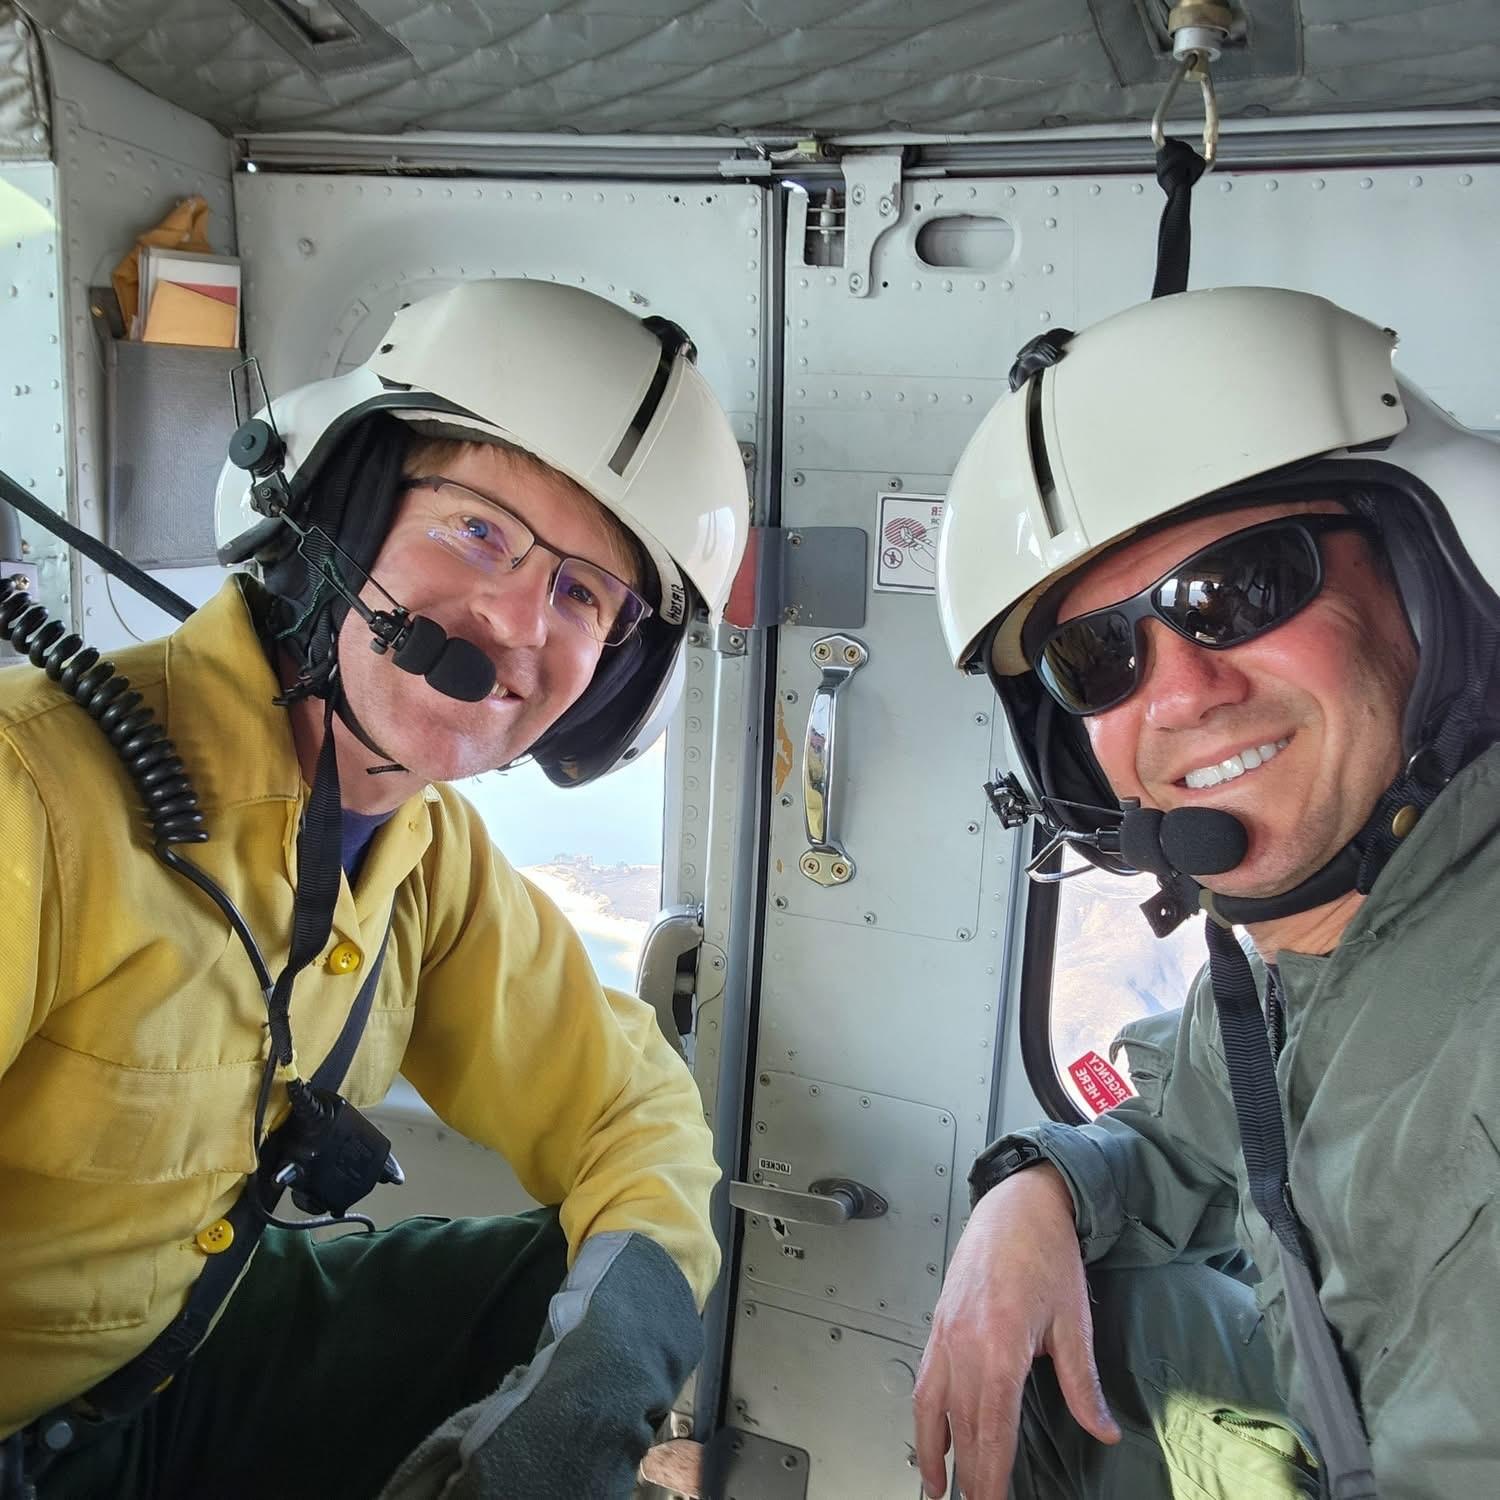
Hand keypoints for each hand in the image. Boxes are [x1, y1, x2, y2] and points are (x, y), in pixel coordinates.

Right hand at [913, 1163, 1119, 1499]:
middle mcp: (963, 1345)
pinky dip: (925, 1414)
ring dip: (933, 1451)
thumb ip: (1082, 1382)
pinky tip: (931, 1432)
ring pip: (932, 1407)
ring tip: (937, 1488)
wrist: (1017, 1203)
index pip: (991, 1431)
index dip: (991, 1477)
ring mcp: (945, 1334)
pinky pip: (925, 1380)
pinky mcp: (939, 1324)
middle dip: (966, 1476)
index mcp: (998, 1347)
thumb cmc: (1045, 1251)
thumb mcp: (1072, 1319)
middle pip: (961, 1427)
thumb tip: (1101, 1430)